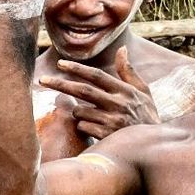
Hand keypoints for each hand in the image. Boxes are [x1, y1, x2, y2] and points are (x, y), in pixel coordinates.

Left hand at [39, 48, 158, 138]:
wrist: (153, 145)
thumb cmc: (146, 116)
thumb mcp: (143, 92)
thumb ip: (129, 72)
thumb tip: (122, 49)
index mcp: (125, 91)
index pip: (96, 76)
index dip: (77, 69)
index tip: (59, 63)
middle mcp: (118, 103)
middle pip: (83, 90)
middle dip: (60, 84)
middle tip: (42, 79)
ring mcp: (111, 120)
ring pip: (79, 111)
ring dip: (77, 112)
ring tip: (91, 116)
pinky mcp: (106, 136)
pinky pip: (82, 127)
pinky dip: (83, 126)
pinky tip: (95, 129)